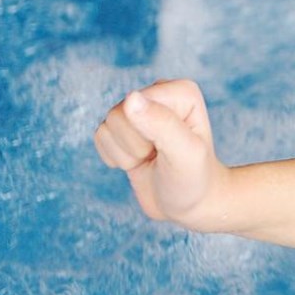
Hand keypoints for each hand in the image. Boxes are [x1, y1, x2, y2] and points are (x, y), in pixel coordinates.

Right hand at [91, 79, 231, 229]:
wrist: (190, 203)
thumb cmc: (194, 178)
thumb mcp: (185, 154)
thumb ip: (162, 124)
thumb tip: (131, 98)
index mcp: (181, 91)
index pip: (138, 103)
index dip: (149, 134)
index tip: (174, 147)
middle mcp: (159, 93)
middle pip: (117, 114)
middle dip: (136, 145)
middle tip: (162, 156)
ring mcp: (139, 109)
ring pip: (106, 127)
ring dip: (127, 154)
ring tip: (152, 159)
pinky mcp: (122, 127)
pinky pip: (100, 138)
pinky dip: (116, 158)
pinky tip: (139, 162)